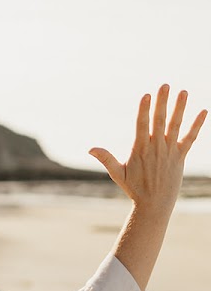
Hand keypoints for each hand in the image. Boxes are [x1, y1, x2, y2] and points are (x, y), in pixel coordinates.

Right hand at [89, 85, 206, 211]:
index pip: (142, 125)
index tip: (147, 95)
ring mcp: (170, 151)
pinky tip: (203, 112)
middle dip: (162, 102)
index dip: (144, 109)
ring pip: (176, 125)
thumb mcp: (118, 173)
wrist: (154, 206)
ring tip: (183, 92)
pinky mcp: (180, 156)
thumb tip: (90, 148)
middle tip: (165, 85)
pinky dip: (197, 125)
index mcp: (140, 149)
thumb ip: (106, 158)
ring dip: (180, 108)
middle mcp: (156, 148)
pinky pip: (190, 138)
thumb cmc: (134, 189)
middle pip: (159, 120)